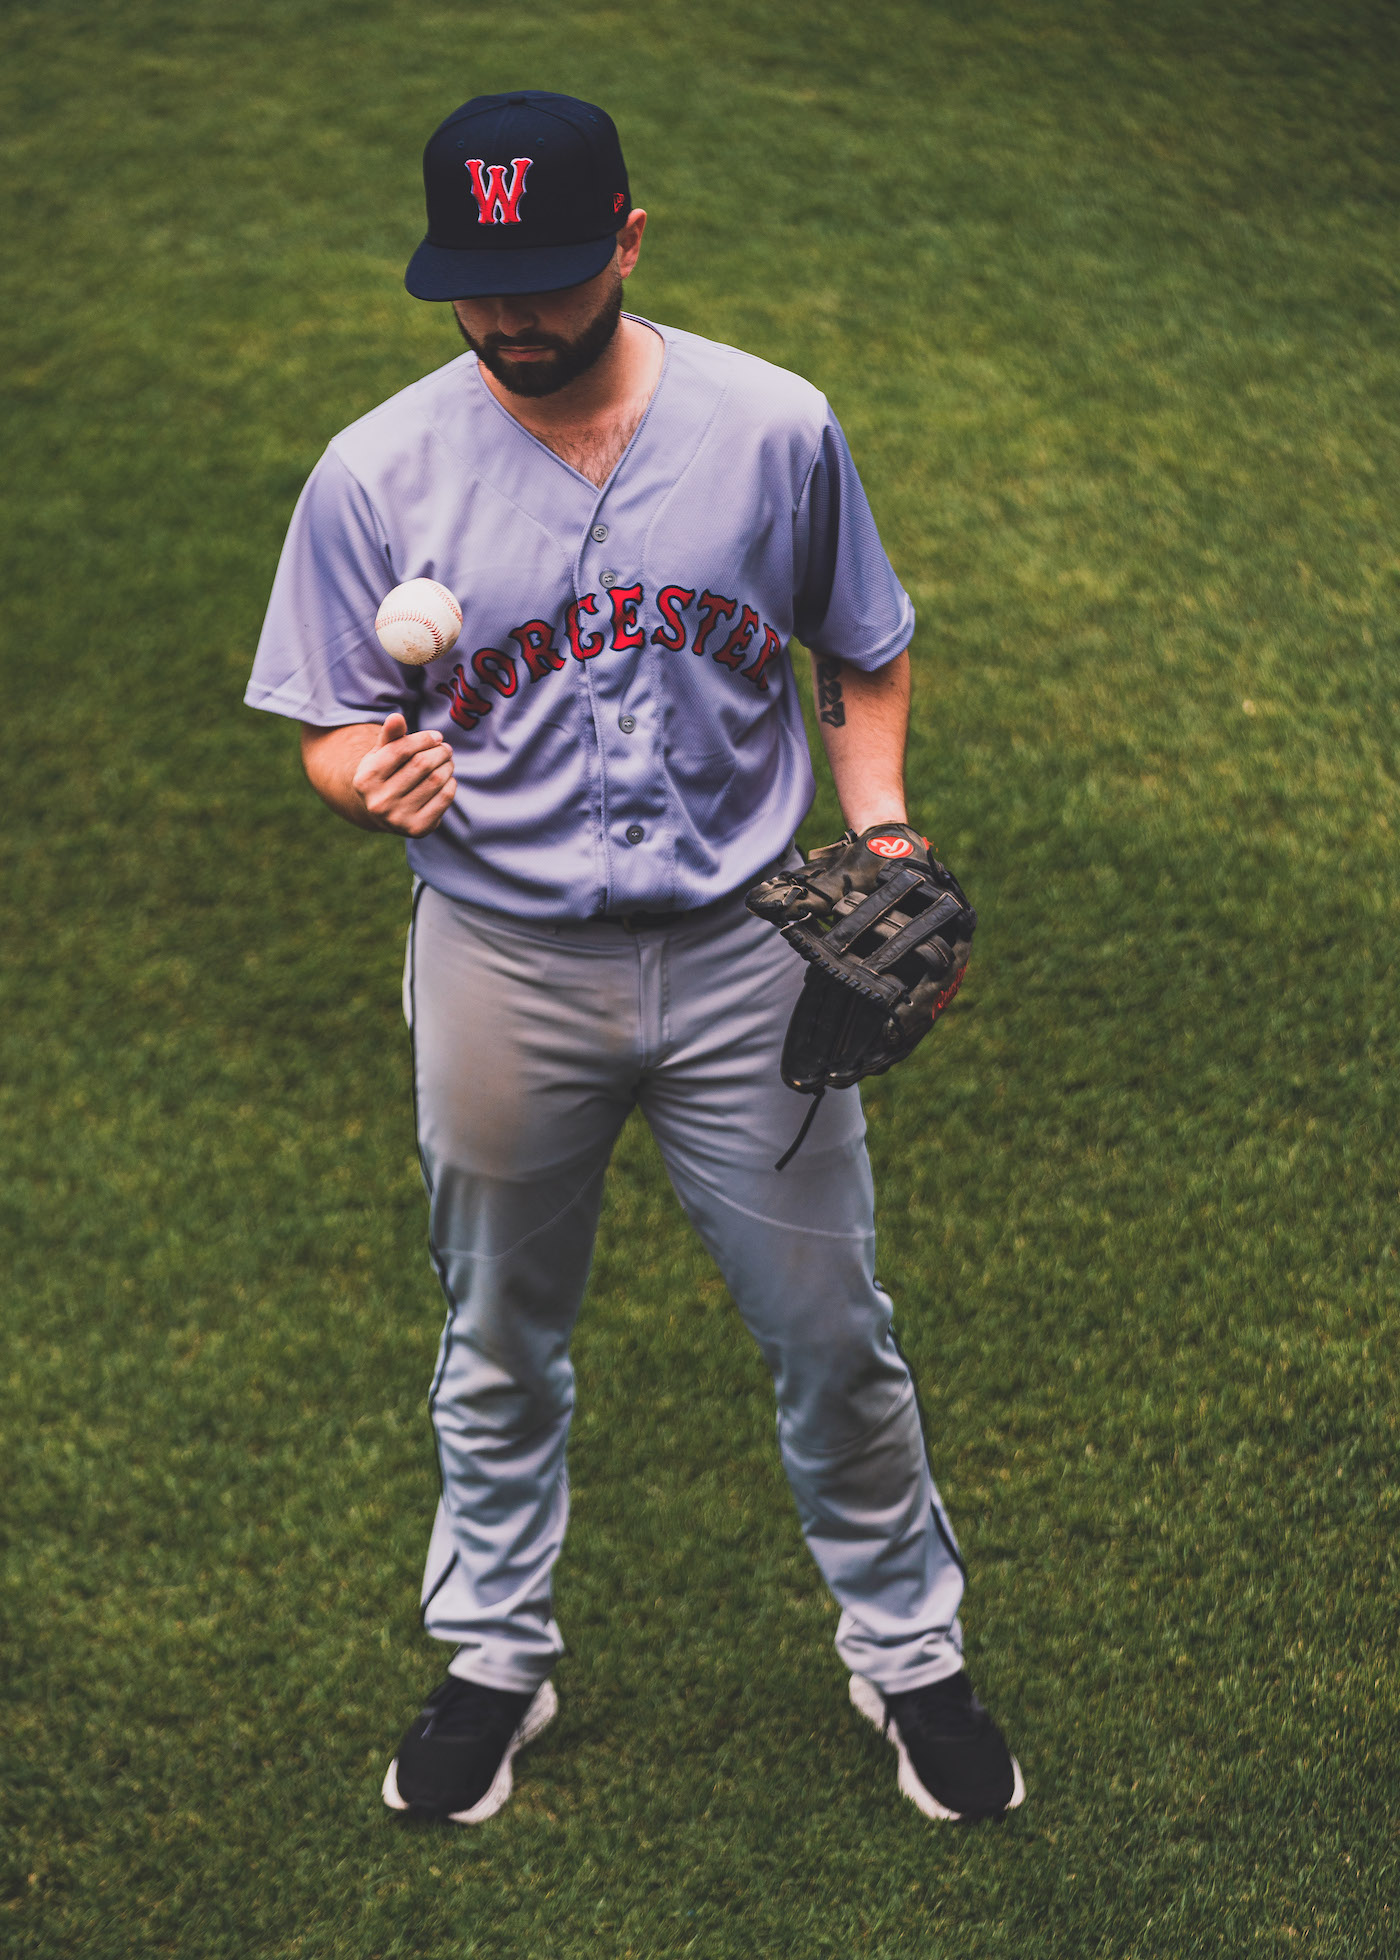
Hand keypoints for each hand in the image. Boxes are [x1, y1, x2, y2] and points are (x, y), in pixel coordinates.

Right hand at [351, 713, 456, 835]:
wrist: (384, 813)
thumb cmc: (385, 774)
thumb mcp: (381, 753)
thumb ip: (390, 735)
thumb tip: (397, 717)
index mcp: (366, 779)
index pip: (401, 750)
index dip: (424, 739)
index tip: (436, 737)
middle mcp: (378, 801)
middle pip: (421, 764)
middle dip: (439, 752)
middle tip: (445, 749)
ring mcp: (397, 818)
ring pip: (435, 780)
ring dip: (447, 766)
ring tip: (447, 761)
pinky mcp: (417, 830)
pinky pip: (444, 798)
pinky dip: (451, 784)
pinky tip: (447, 779)